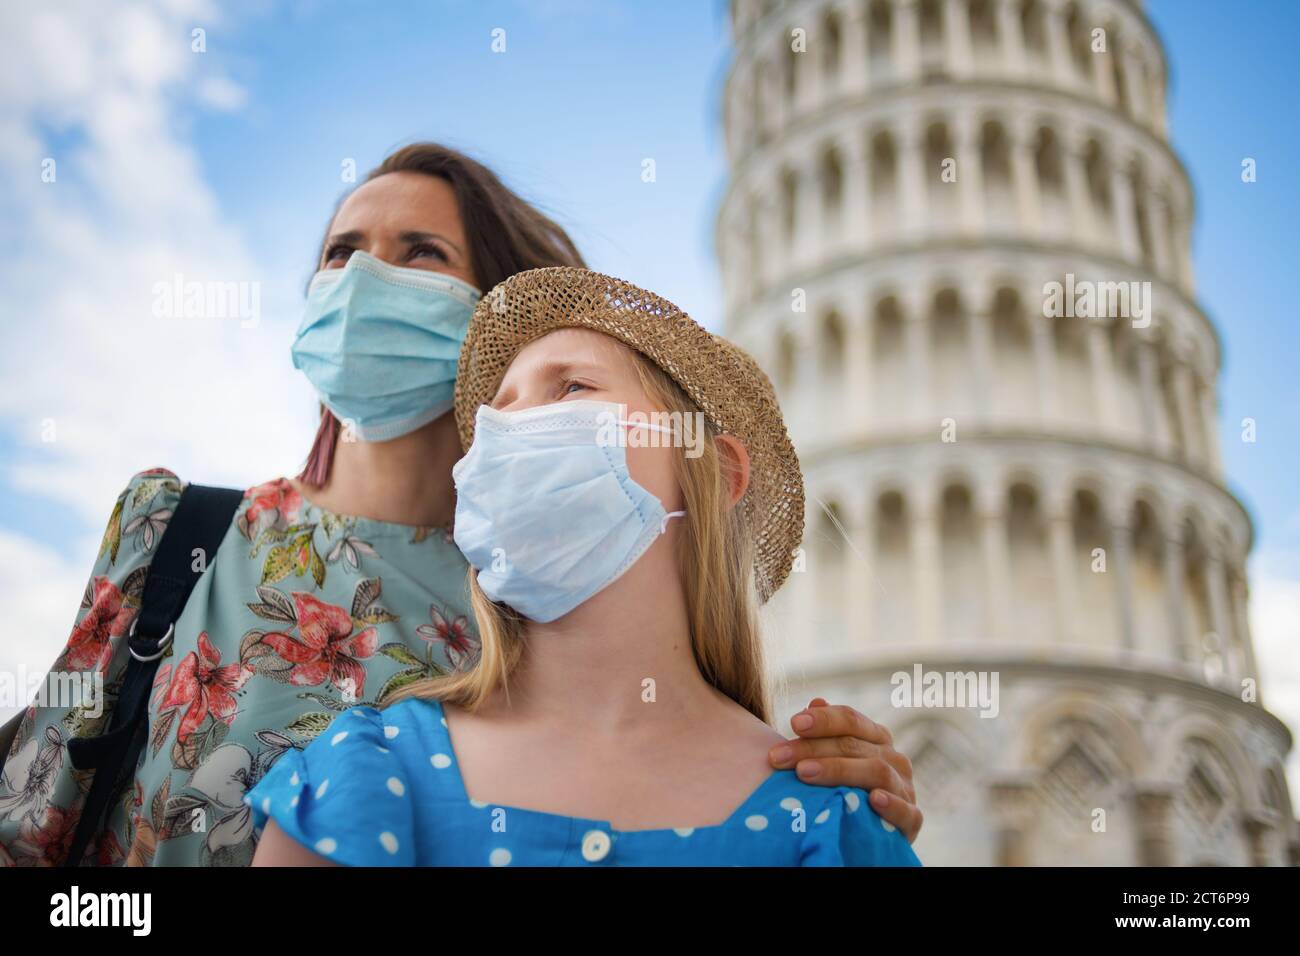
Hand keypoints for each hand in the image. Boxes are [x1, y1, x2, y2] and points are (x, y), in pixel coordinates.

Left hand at [768, 697, 921, 843]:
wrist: (871, 833)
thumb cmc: (847, 790)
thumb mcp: (834, 760)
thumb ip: (826, 734)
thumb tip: (815, 702)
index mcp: (876, 738)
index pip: (850, 720)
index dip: (823, 719)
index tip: (794, 723)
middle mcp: (894, 758)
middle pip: (853, 745)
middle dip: (812, 748)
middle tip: (779, 757)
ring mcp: (905, 788)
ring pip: (876, 771)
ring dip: (838, 770)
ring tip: (804, 773)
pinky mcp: (912, 820)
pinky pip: (906, 812)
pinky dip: (891, 805)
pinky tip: (873, 800)